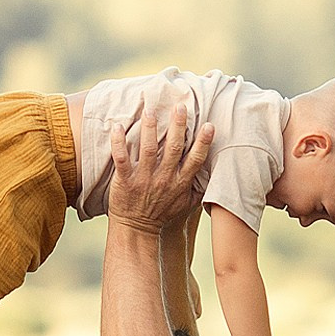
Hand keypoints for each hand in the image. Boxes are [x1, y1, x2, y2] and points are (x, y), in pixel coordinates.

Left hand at [108, 99, 215, 236]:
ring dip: (150, 129)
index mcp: (180, 183)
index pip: (195, 160)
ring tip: (151, 110)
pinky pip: (122, 158)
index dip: (202, 143)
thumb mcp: (186, 204)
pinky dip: (118, 142)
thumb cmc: (162, 214)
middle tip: (180, 106)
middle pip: (173, 149)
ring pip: (148, 150)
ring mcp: (143, 179)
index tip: (209, 125)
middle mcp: (164, 179)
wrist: (136, 229)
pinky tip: (117, 127)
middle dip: (178, 127)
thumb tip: (217, 173)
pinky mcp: (125, 180)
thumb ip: (200, 188)